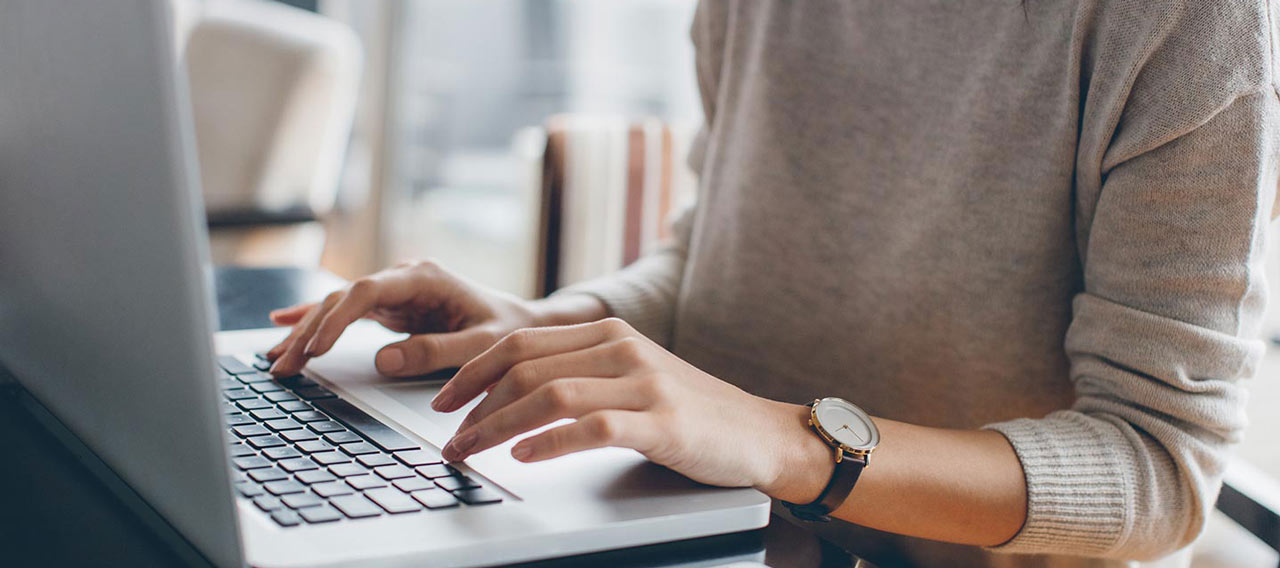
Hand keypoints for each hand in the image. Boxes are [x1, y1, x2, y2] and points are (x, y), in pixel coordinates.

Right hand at [266, 260, 538, 377]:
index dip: (337, 318)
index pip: (367, 291)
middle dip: (309, 331)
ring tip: (276, 359)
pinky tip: (282, 322)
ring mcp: (395, 291)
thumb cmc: (508, 332)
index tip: (315, 347)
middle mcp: (404, 278)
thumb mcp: (481, 345)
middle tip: (283, 365)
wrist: (523, 324)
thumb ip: (436, 352)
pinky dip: (315, 319)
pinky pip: (346, 312)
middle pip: (343, 299)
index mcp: (425, 278)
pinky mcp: (391, 307)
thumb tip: (382, 360)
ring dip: (305, 331)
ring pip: (337, 306)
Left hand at [435, 318, 826, 492]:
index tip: (443, 401)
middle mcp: (622, 349)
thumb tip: (510, 394)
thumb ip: (581, 373)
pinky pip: (592, 427)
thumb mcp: (631, 377)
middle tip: (448, 437)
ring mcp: (644, 383)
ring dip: (498, 426)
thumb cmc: (689, 412)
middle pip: (525, 366)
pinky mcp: (662, 422)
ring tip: (471, 450)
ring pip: (550, 394)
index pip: (521, 342)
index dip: (472, 371)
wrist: (759, 433)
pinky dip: (550, 442)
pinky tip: (524, 456)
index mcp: (609, 333)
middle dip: (474, 403)